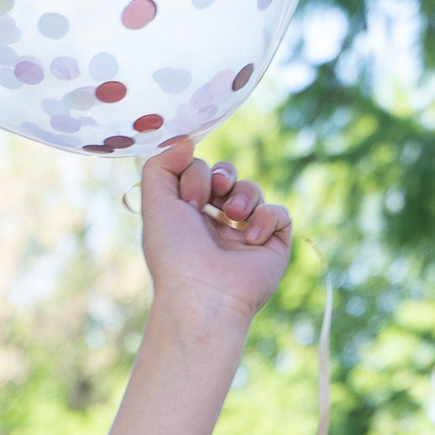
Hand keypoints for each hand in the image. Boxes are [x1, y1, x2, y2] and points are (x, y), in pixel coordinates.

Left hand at [139, 139, 292, 334]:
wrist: (204, 293)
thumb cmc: (175, 253)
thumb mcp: (154, 202)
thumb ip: (161, 163)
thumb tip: (187, 140)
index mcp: (188, 217)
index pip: (200, 173)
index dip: (196, 173)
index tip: (189, 200)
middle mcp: (215, 226)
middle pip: (228, 176)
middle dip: (223, 175)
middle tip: (215, 193)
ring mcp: (244, 236)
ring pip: (253, 191)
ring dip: (244, 194)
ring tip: (234, 216)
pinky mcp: (271, 246)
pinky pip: (279, 213)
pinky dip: (266, 218)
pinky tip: (250, 238)